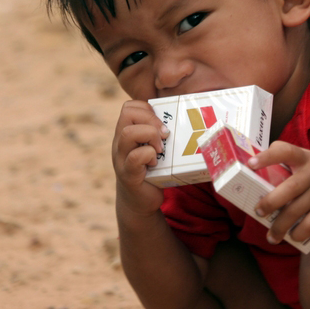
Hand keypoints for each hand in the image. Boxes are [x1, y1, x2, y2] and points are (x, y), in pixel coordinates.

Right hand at [112, 100, 169, 217]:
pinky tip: (155, 163)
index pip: (129, 107)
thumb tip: (190, 118)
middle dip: (151, 120)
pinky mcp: (128, 174)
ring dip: (150, 136)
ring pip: (128, 133)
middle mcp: (119, 143)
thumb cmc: (152, 170)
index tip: (161, 123)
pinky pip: (135, 157)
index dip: (147, 109)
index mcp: (125, 132)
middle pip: (127, 114)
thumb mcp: (154, 147)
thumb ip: (160, 133)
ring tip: (160, 149)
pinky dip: (149, 156)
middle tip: (164, 135)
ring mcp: (120, 158)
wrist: (140, 201)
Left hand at [248, 141, 309, 244]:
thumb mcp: (308, 160)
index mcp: (304, 159)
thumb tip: (252, 174)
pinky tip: (291, 237)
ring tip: (271, 236)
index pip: (285, 151)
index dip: (267, 157)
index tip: (251, 164)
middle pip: (290, 188)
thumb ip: (285, 164)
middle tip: (258, 211)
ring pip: (297, 211)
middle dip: (271, 202)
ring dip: (280, 226)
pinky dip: (299, 234)